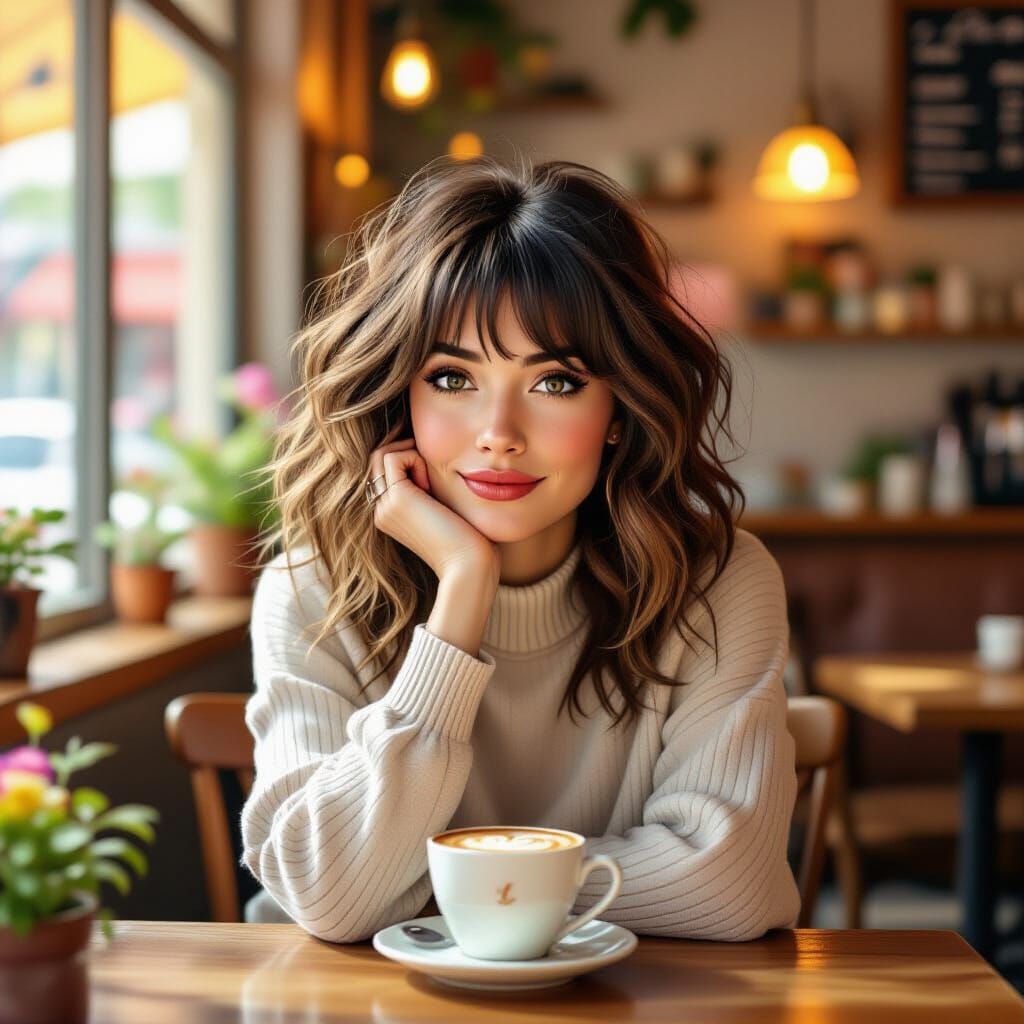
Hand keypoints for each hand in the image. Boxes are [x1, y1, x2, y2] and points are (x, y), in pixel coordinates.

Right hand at [367, 438, 499, 583]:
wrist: (468, 565)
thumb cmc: (467, 540)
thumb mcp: (444, 507)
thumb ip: (432, 487)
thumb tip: (432, 457)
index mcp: (391, 514)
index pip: (383, 471)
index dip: (405, 457)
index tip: (431, 466)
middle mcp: (382, 510)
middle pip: (378, 460)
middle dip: (404, 449)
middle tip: (431, 463)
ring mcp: (385, 505)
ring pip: (381, 455)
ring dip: (409, 453)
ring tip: (430, 478)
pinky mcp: (396, 498)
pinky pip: (393, 458)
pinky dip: (414, 458)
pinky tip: (430, 483)